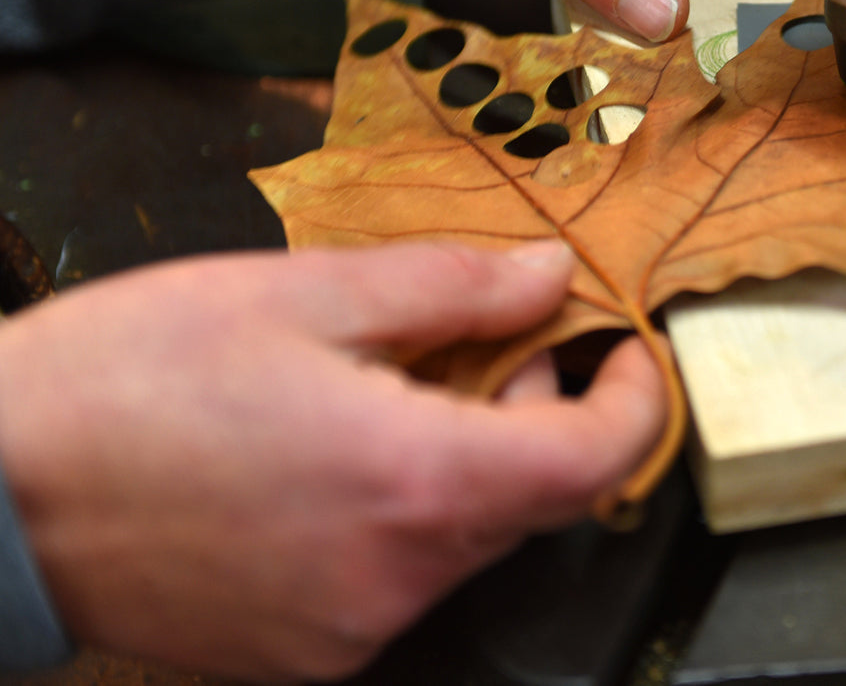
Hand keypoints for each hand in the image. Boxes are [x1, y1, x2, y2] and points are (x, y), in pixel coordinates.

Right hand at [0, 241, 663, 680]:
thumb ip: (452, 288)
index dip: (635, 400)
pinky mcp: (307, 650)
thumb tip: (547, 275)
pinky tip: (338, 452)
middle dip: (535, 410)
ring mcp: (353, 628)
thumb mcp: (305, 294)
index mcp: (415, 481)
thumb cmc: (131, 378)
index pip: (595, 462)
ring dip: (468, 456)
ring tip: (385, 384)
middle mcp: (399, 577)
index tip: (627, 350)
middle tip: (477, 337)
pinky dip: (409, 509)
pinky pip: (405, 574)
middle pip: (536, 496)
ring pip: (471, 534)